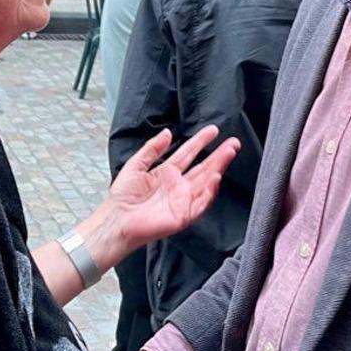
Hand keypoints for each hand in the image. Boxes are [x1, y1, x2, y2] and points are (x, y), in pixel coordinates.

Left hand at [86, 126, 238, 269]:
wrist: (117, 220)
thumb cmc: (122, 196)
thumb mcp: (135, 164)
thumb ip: (152, 149)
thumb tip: (167, 132)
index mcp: (167, 173)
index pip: (188, 153)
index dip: (201, 142)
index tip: (213, 130)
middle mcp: (178, 185)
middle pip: (203, 167)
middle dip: (219, 155)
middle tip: (233, 142)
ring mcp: (183, 200)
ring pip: (206, 182)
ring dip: (218, 168)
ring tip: (228, 154)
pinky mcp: (184, 215)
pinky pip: (201, 203)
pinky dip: (210, 192)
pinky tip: (215, 178)